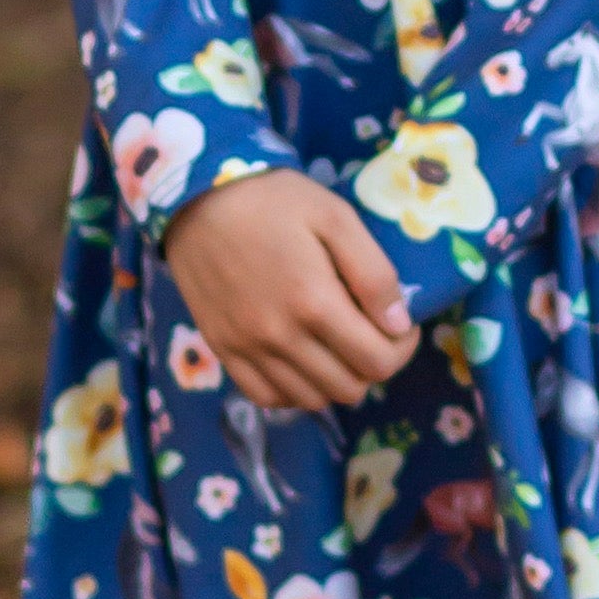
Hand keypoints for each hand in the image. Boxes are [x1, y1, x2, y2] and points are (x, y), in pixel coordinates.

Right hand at [163, 171, 419, 413]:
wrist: (196, 198)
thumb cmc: (273, 199)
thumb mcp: (336, 217)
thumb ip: (372, 273)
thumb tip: (398, 325)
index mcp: (315, 303)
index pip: (378, 362)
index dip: (402, 349)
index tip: (401, 326)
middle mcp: (281, 338)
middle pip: (349, 388)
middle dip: (374, 365)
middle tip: (373, 333)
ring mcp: (248, 350)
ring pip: (311, 400)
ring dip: (337, 380)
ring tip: (339, 345)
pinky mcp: (224, 351)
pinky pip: (268, 398)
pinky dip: (294, 391)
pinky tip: (302, 362)